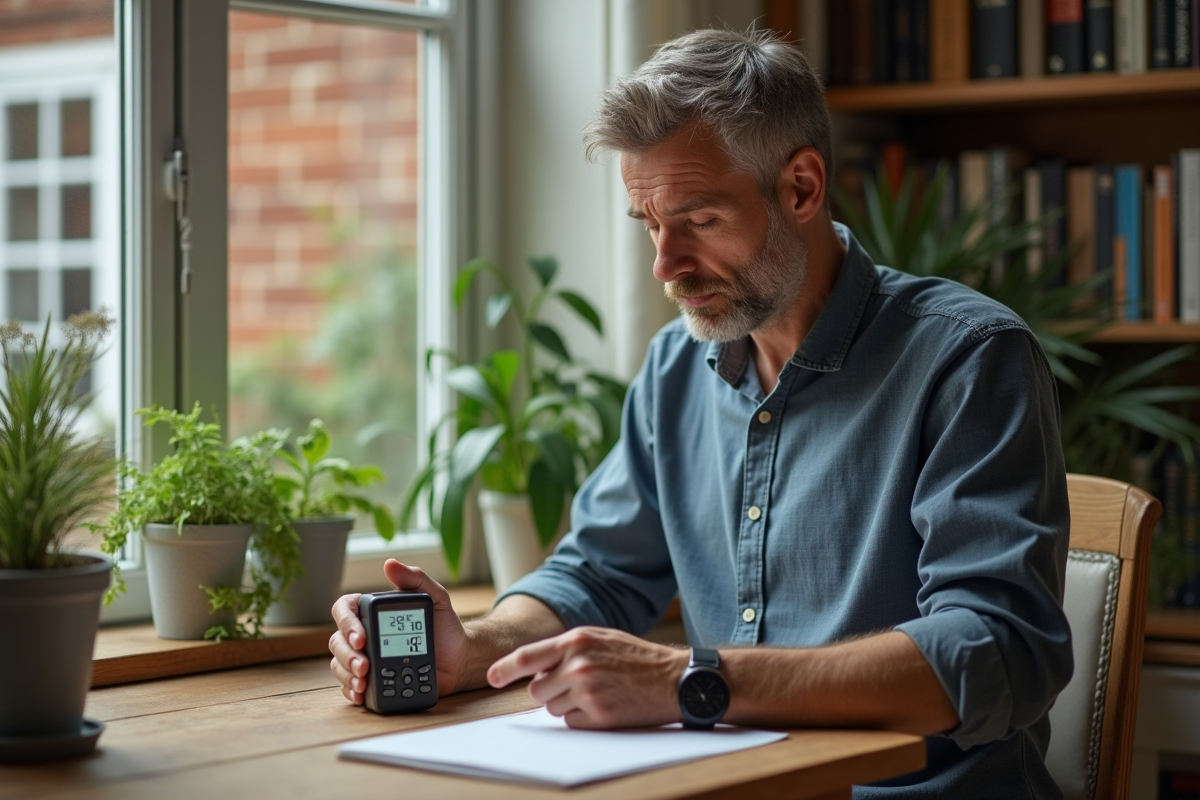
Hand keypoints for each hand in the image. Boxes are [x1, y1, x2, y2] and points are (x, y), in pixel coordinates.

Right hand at [329, 559, 470, 705]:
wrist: (457, 659)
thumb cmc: (445, 626)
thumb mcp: (435, 597)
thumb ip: (415, 578)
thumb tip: (390, 564)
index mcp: (373, 611)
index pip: (344, 609)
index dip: (345, 622)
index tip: (361, 637)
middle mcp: (364, 633)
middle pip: (338, 641)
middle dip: (347, 655)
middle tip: (364, 666)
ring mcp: (365, 657)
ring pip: (339, 664)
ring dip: (346, 674)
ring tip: (362, 682)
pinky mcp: (370, 680)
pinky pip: (349, 685)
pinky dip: (350, 690)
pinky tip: (360, 693)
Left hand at [487, 626, 688, 728]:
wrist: (674, 679)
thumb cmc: (637, 658)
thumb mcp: (601, 638)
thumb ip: (568, 648)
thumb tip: (537, 670)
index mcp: (577, 640)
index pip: (529, 656)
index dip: (506, 668)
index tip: (492, 677)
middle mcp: (579, 664)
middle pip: (537, 690)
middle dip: (548, 692)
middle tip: (573, 686)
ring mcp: (588, 690)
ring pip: (553, 708)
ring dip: (567, 705)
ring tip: (596, 693)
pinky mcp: (598, 715)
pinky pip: (571, 722)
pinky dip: (582, 718)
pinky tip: (604, 706)